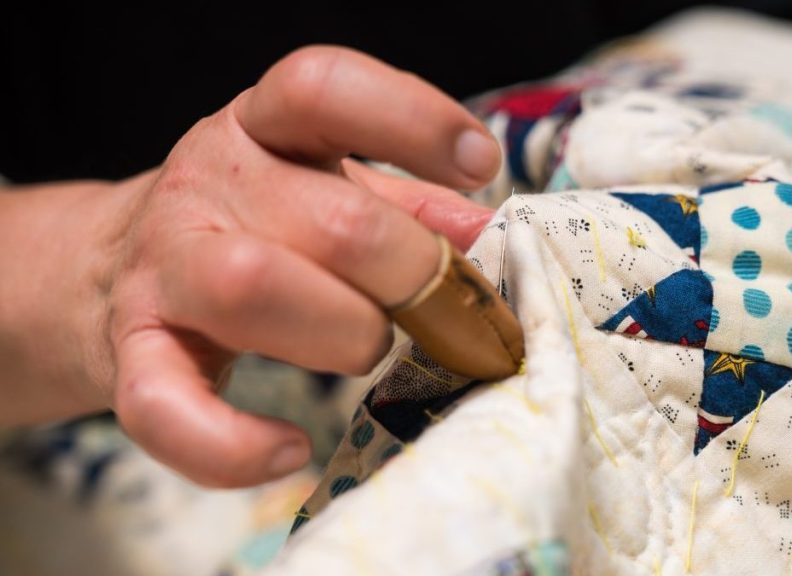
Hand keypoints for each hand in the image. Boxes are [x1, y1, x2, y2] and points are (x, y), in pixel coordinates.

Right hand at [0, 46, 499, 486]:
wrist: (107, 270)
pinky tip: (287, 448)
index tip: (478, 164)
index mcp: (260, 128)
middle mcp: (206, 184)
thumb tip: (487, 230)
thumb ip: (408, 206)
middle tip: (437, 306)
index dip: (411, 119)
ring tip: (367, 348)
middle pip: (334, 221)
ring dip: (345, 333)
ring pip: (253, 289)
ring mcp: (163, 269)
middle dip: (413, 275)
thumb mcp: (327, 189)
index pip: (323, 89)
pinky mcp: (130, 354)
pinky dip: (232, 444)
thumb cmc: (252, 226)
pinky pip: (167, 409)